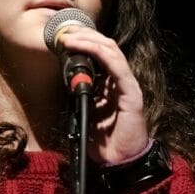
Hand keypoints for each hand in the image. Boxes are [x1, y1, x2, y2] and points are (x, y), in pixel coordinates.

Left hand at [57, 26, 148, 164]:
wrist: (118, 161)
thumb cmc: (103, 139)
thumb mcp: (85, 110)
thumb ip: (80, 92)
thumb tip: (66, 76)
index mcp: (109, 82)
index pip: (99, 52)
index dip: (83, 41)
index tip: (63, 36)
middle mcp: (120, 79)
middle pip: (105, 46)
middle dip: (84, 35)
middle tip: (64, 31)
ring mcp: (127, 85)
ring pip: (111, 51)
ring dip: (89, 41)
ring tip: (70, 38)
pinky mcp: (131, 94)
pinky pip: (118, 67)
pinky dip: (101, 54)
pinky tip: (87, 48)